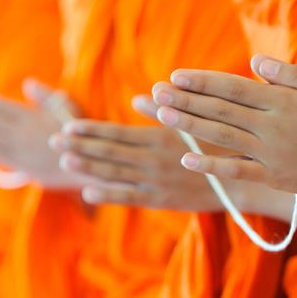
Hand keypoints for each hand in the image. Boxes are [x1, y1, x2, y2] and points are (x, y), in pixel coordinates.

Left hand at [0, 79, 81, 188]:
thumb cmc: (80, 133)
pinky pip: (0, 157)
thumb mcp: (68, 108)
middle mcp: (23, 133)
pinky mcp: (25, 167)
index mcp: (32, 117)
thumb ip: (46, 96)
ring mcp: (22, 151)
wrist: (91, 163)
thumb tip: (28, 83)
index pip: (0, 106)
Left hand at [49, 95, 222, 210]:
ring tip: (64, 160)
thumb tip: (139, 96)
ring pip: (114, 174)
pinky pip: (130, 198)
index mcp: (159, 138)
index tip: (67, 125)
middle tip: (53, 141)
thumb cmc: (222, 144)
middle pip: (109, 153)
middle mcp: (152, 161)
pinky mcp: (162, 201)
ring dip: (88, 167)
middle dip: (80, 146)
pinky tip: (87, 192)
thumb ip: (164, 110)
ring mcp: (155, 182)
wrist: (243, 181)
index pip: (117, 133)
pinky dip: (108, 195)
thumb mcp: (196, 122)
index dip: (90, 130)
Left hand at [152, 54, 296, 200]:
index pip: (233, 88)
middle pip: (221, 110)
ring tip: (162, 115)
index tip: (176, 76)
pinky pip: (236, 170)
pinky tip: (186, 158)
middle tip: (156, 92)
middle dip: (186, 100)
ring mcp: (270, 153)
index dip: (203, 81)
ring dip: (190, 125)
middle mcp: (272, 126)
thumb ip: (290, 74)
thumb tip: (254, 62)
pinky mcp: (271, 177)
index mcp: (283, 101)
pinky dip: (211, 165)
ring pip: (222, 136)